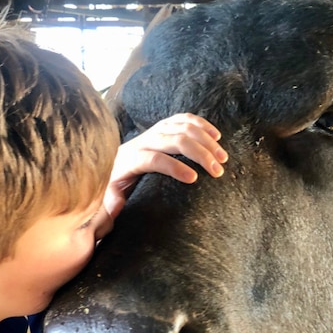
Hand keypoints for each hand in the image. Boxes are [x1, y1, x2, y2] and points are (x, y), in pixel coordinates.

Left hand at [99, 113, 227, 233]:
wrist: (110, 164)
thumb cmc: (113, 187)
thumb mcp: (109, 198)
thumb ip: (110, 205)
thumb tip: (113, 213)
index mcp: (129, 160)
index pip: (153, 159)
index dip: (173, 167)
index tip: (194, 179)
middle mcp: (142, 141)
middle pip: (173, 139)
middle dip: (199, 153)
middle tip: (218, 171)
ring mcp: (153, 131)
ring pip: (182, 127)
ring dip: (206, 140)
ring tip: (222, 158)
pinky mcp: (162, 127)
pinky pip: (183, 119)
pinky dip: (202, 125)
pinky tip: (217, 136)